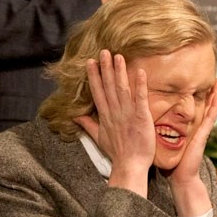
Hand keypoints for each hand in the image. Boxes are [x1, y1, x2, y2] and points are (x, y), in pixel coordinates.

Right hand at [74, 50, 154, 194]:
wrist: (129, 165)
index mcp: (105, 116)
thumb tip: (76, 116)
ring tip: (118, 56)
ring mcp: (127, 114)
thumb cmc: (117, 153)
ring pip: (121, 88)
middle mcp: (114, 112)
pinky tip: (140, 72)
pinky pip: (140, 98)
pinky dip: (140, 85)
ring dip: (119, 72)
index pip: (98, 92)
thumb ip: (88, 125)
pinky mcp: (141, 117)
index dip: (94, 76)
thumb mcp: (99, 137)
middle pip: (108, 86)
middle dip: (105, 68)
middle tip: (104, 51)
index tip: (91, 62)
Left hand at [165, 79, 216, 215]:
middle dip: (211, 92)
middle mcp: (199, 128)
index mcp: (190, 129)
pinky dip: (216, 105)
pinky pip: (211, 115)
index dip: (199, 96)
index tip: (199, 83)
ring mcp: (203, 130)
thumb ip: (164, 134)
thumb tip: (151, 127)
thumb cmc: (173, 163)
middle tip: (215, 77)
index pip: (196, 109)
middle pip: (207, 106)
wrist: (181, 176)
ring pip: (212, 108)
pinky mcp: (204, 133)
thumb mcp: (168, 143)